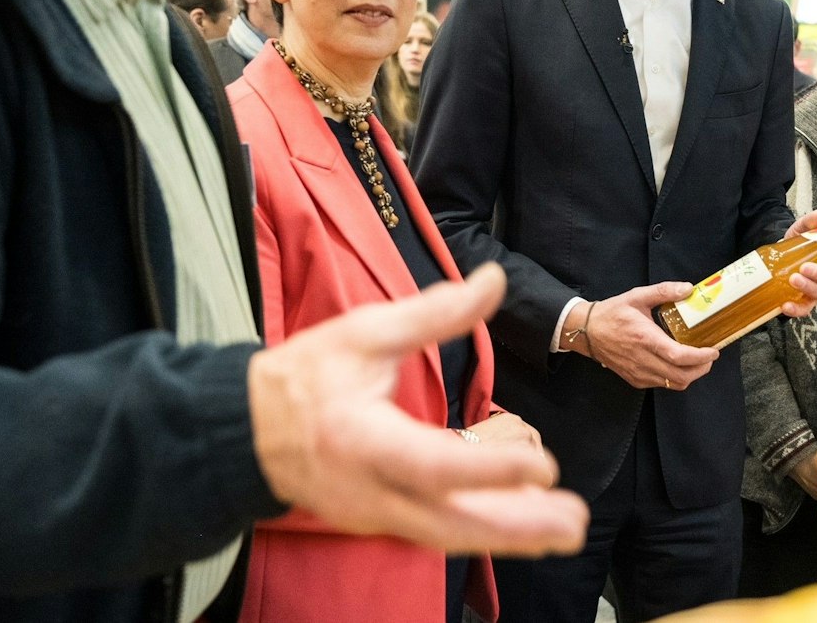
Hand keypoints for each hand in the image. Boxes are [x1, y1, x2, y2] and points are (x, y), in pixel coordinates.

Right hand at [249, 264, 587, 555]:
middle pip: (450, 522)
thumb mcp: (365, 333)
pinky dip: (484, 532)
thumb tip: (493, 279)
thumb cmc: (304, 378)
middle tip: (573, 522)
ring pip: (449, 535)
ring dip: (510, 536)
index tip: (542, 465)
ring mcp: (374, 515)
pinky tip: (527, 526)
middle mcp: (370, 492)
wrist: (244, 431)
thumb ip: (434, 312)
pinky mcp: (381, 522)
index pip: (433, 464)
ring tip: (566, 529)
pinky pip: (439, 532)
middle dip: (515, 527)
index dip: (489, 472)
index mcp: (363, 440)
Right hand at [582, 284, 720, 390]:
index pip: (679, 356)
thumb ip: (664, 291)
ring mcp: (638, 373)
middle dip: (701, 368)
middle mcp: (642, 360)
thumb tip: (688, 288)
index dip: (700, 357)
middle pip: (681, 376)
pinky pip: (662, 384)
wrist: (587, 332)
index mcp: (645, 338)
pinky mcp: (635, 379)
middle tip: (709, 356)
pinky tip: (677, 364)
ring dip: (690, 375)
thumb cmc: (612, 313)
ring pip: (673, 384)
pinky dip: (676, 378)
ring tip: (697, 361)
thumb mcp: (637, 296)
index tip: (713, 350)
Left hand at [780, 211, 816, 316]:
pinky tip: (786, 304)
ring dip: (811, 288)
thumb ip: (812, 221)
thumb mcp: (803, 228)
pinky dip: (797, 309)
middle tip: (805, 267)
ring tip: (793, 278)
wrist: (779, 255)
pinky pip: (806, 309)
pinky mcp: (807, 301)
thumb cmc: (798, 243)